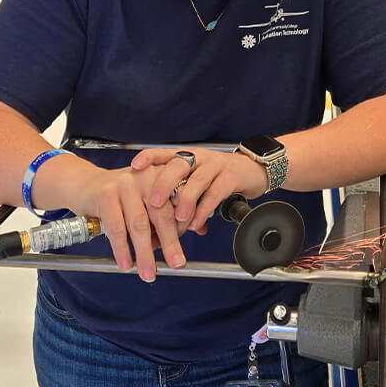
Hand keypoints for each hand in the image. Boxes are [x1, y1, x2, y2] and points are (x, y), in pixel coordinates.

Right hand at [73, 164, 185, 282]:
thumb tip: (195, 236)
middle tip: (176, 264)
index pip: (181, 202)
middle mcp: (146, 175)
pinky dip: (122, 250)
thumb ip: (169, 214)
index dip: (184, 227)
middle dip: (170, 242)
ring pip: (139, 224)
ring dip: (145, 253)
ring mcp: (125, 183)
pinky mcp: (105, 194)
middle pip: (163, 213)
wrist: (85, 184)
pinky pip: (117, 228)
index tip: (182, 247)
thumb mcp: (148, 199)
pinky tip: (125, 264)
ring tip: (148, 272)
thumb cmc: (122, 197)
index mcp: (162, 175)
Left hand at [131, 148, 268, 232]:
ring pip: (197, 179)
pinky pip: (216, 192)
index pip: (164, 153)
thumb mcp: (194, 185)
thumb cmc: (216, 179)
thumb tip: (155, 233)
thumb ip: (177, 204)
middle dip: (164, 184)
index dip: (149, 158)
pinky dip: (205, 209)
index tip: (134, 166)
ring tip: (179, 218)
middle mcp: (198, 158)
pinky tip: (197, 223)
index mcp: (186, 157)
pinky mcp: (231, 176)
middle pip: (177, 165)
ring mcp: (215, 165)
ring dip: (186, 200)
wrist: (250, 170)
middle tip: (153, 202)